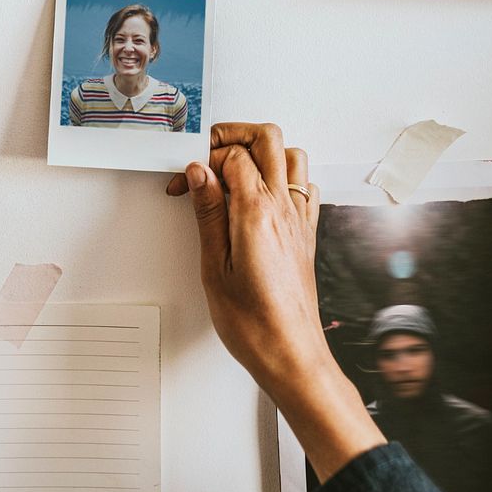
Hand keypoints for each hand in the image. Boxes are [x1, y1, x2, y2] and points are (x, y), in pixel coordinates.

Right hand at [167, 123, 325, 394]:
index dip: (201, 160)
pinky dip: (283, 176)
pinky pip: (304, 184)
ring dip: (261, 152)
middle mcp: (284, 208)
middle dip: (233, 135)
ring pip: (291, 155)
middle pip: (267, 138)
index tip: (184, 182)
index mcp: (256, 212)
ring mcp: (300, 218)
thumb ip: (208, 212)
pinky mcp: (307, 233)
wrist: (292, 356)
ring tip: (232, 170)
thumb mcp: (214, 266)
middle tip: (208, 155)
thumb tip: (198, 174)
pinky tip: (262, 193)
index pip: (232, 155)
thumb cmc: (253, 323)